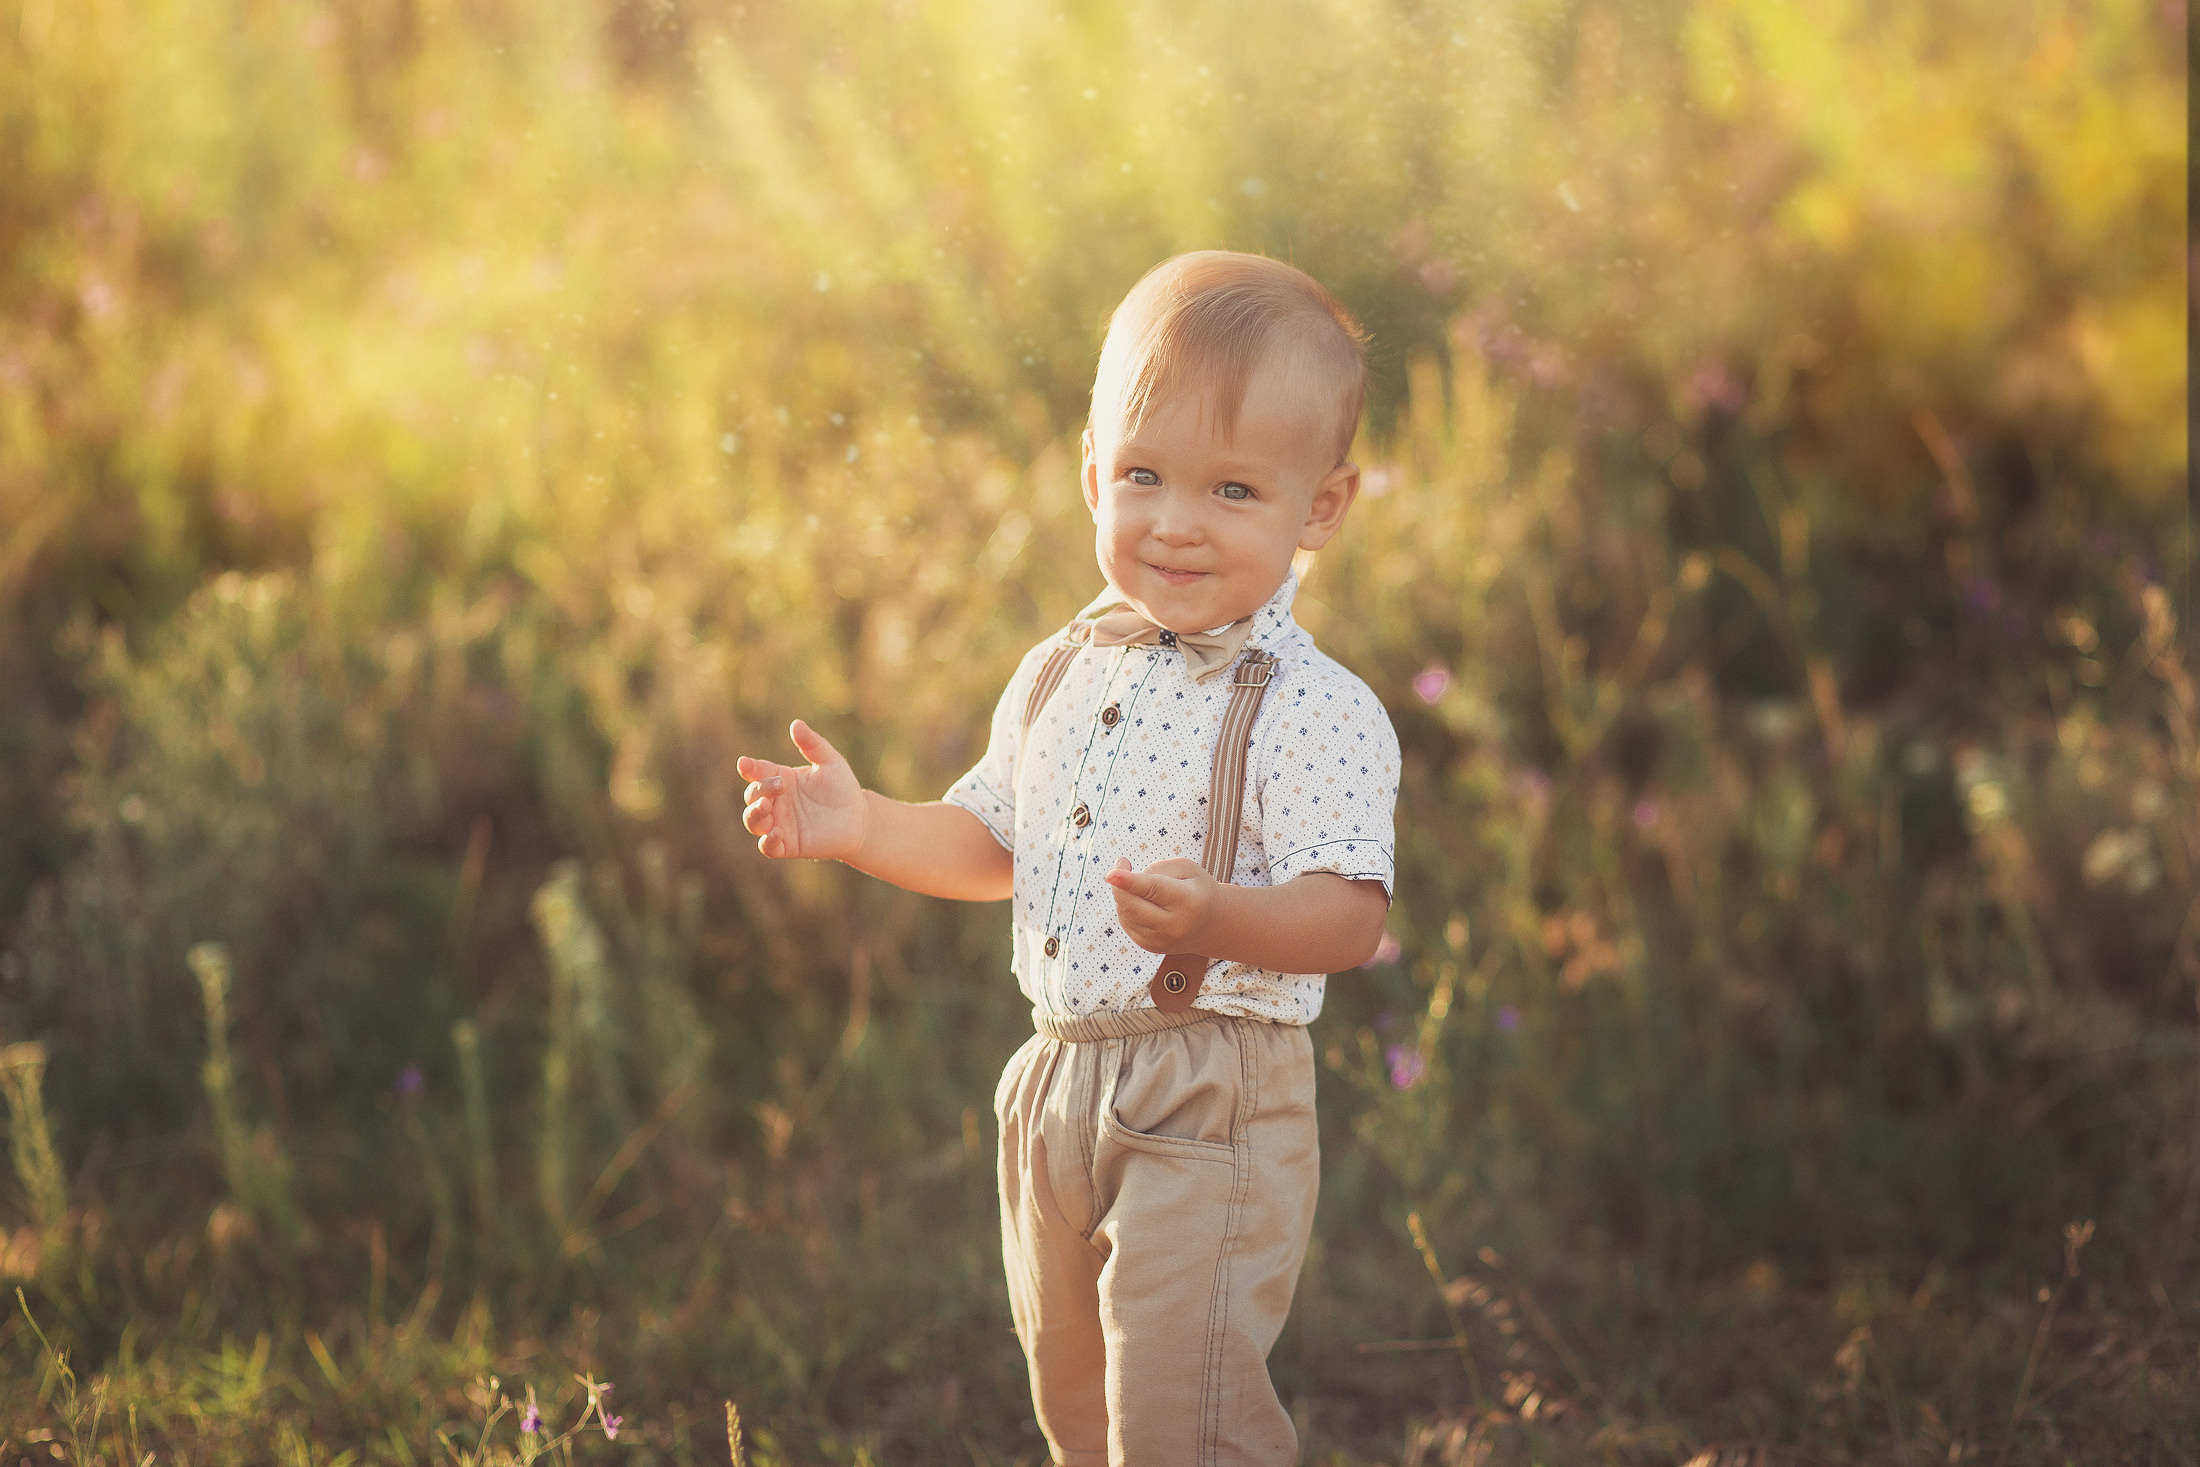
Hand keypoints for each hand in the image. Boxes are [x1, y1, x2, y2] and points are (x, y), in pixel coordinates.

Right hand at [736, 720, 868, 860]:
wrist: (859, 817)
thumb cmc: (842, 787)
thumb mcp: (830, 762)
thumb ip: (813, 744)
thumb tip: (795, 724)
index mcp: (781, 778)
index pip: (757, 772)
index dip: (749, 768)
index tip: (744, 764)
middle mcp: (776, 801)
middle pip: (751, 796)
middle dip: (759, 790)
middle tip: (780, 785)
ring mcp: (780, 823)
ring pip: (753, 821)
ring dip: (754, 814)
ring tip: (767, 806)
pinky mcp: (788, 845)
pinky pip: (768, 847)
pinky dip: (767, 842)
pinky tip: (777, 833)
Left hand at [1104, 857, 1221, 954]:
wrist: (1212, 925)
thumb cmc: (1197, 889)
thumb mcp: (1187, 869)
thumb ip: (1157, 869)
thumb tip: (1124, 879)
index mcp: (1187, 900)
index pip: (1153, 890)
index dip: (1129, 882)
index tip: (1110, 875)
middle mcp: (1174, 925)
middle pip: (1132, 905)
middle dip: (1118, 885)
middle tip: (1121, 864)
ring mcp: (1161, 940)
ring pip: (1125, 913)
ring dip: (1125, 895)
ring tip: (1145, 888)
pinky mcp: (1150, 946)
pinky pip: (1126, 923)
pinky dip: (1127, 908)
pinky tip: (1143, 903)